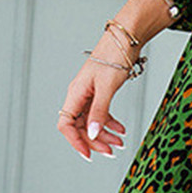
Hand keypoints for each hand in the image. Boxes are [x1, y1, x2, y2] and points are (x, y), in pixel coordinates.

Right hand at [57, 43, 130, 161]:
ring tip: (119, 143)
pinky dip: (110, 123)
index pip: (66, 125)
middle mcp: (79, 95)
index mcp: (75, 94)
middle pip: (80, 126)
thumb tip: (92, 134)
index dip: (75, 141)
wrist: (125, 38)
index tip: (88, 154)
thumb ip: (99, 112)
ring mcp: (89, 94)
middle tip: (110, 151)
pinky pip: (100, 113)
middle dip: (94, 141)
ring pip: (91, 121)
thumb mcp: (107, 87)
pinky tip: (120, 129)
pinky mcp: (100, 92)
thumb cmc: (114, 55)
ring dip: (104, 134)